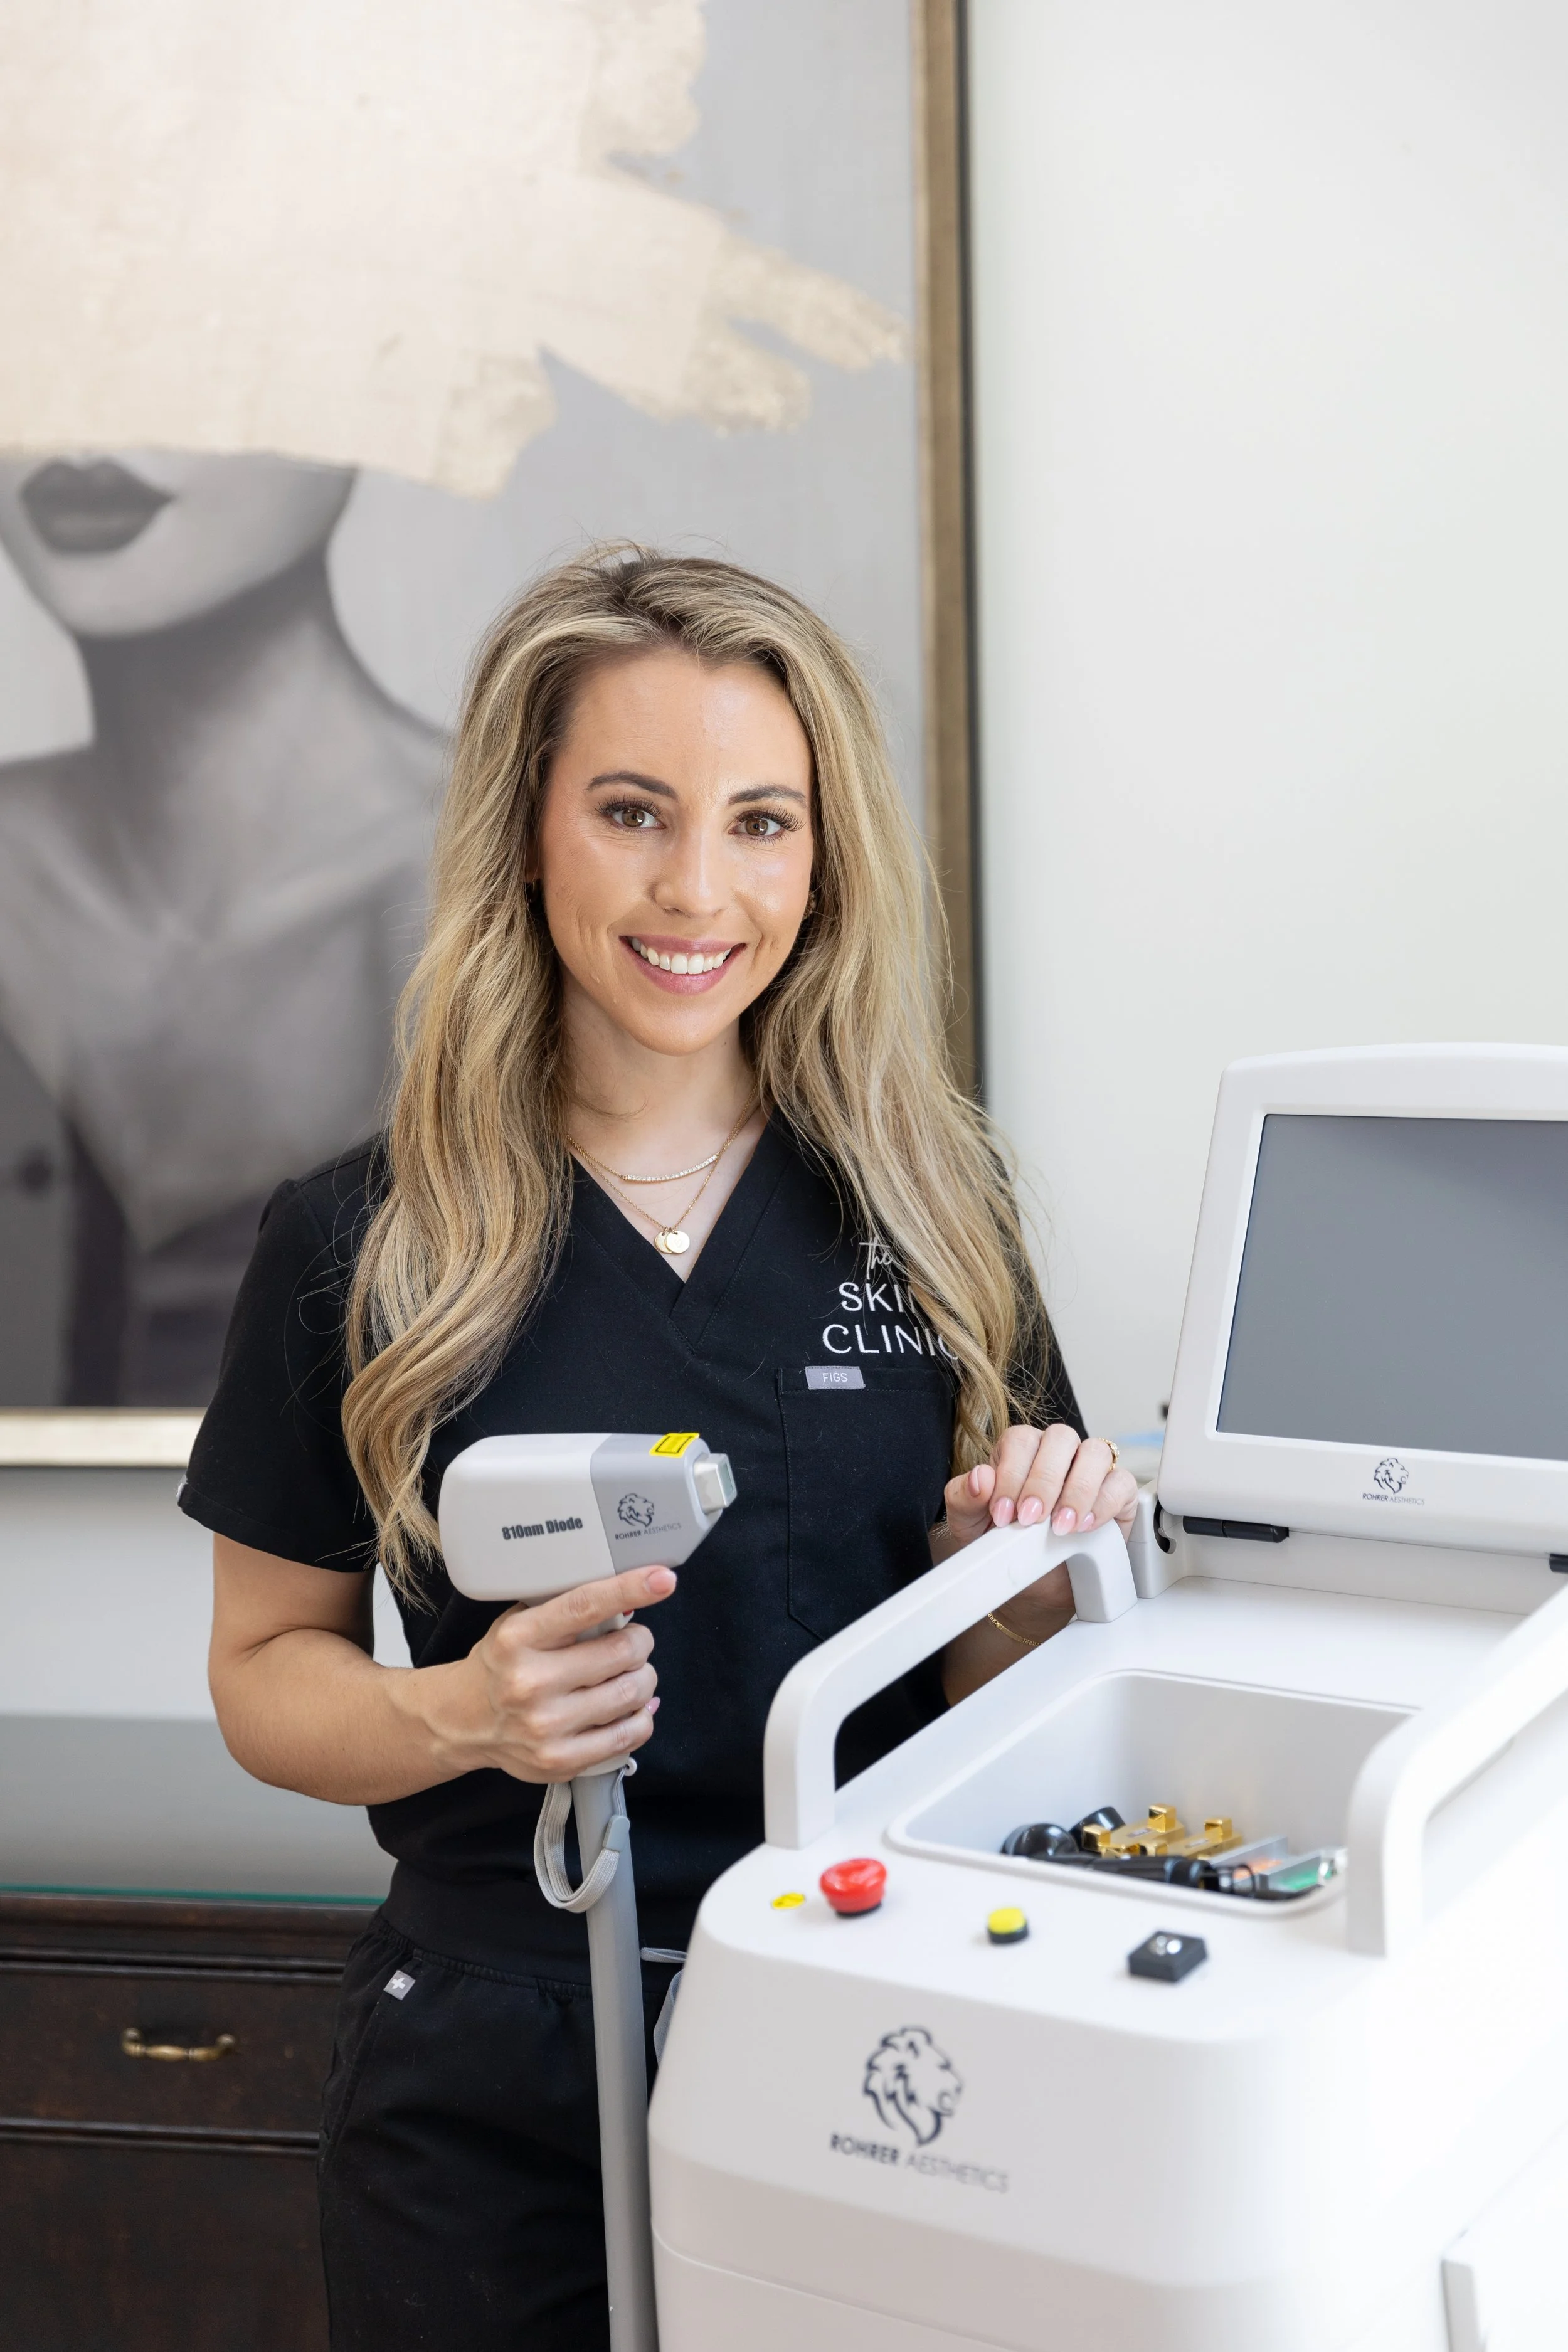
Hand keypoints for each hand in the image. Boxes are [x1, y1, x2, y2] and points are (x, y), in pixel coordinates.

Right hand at [425, 1565, 675, 1783]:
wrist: (463, 1720)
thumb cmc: (501, 1664)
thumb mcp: (519, 1623)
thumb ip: (566, 1611)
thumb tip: (627, 1602)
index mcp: (519, 1638)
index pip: (584, 1606)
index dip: (629, 1589)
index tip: (663, 1579)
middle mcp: (530, 1682)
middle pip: (622, 1652)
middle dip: (639, 1642)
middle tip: (633, 1642)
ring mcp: (545, 1726)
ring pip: (632, 1693)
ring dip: (643, 1678)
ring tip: (630, 1674)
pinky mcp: (559, 1760)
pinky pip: (628, 1734)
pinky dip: (641, 1716)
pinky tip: (630, 1707)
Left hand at [933, 1426, 1137, 1644]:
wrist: (1031, 1587)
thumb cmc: (1002, 1546)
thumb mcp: (970, 1525)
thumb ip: (964, 1497)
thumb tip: (980, 1477)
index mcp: (1020, 1451)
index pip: (1021, 1440)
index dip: (1012, 1474)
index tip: (1004, 1513)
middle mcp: (1058, 1454)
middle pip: (1060, 1438)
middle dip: (1044, 1481)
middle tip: (1031, 1519)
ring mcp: (1091, 1471)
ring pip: (1096, 1453)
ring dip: (1077, 1490)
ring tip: (1060, 1526)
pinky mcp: (1118, 1494)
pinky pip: (1122, 1483)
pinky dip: (1105, 1502)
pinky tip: (1085, 1526)